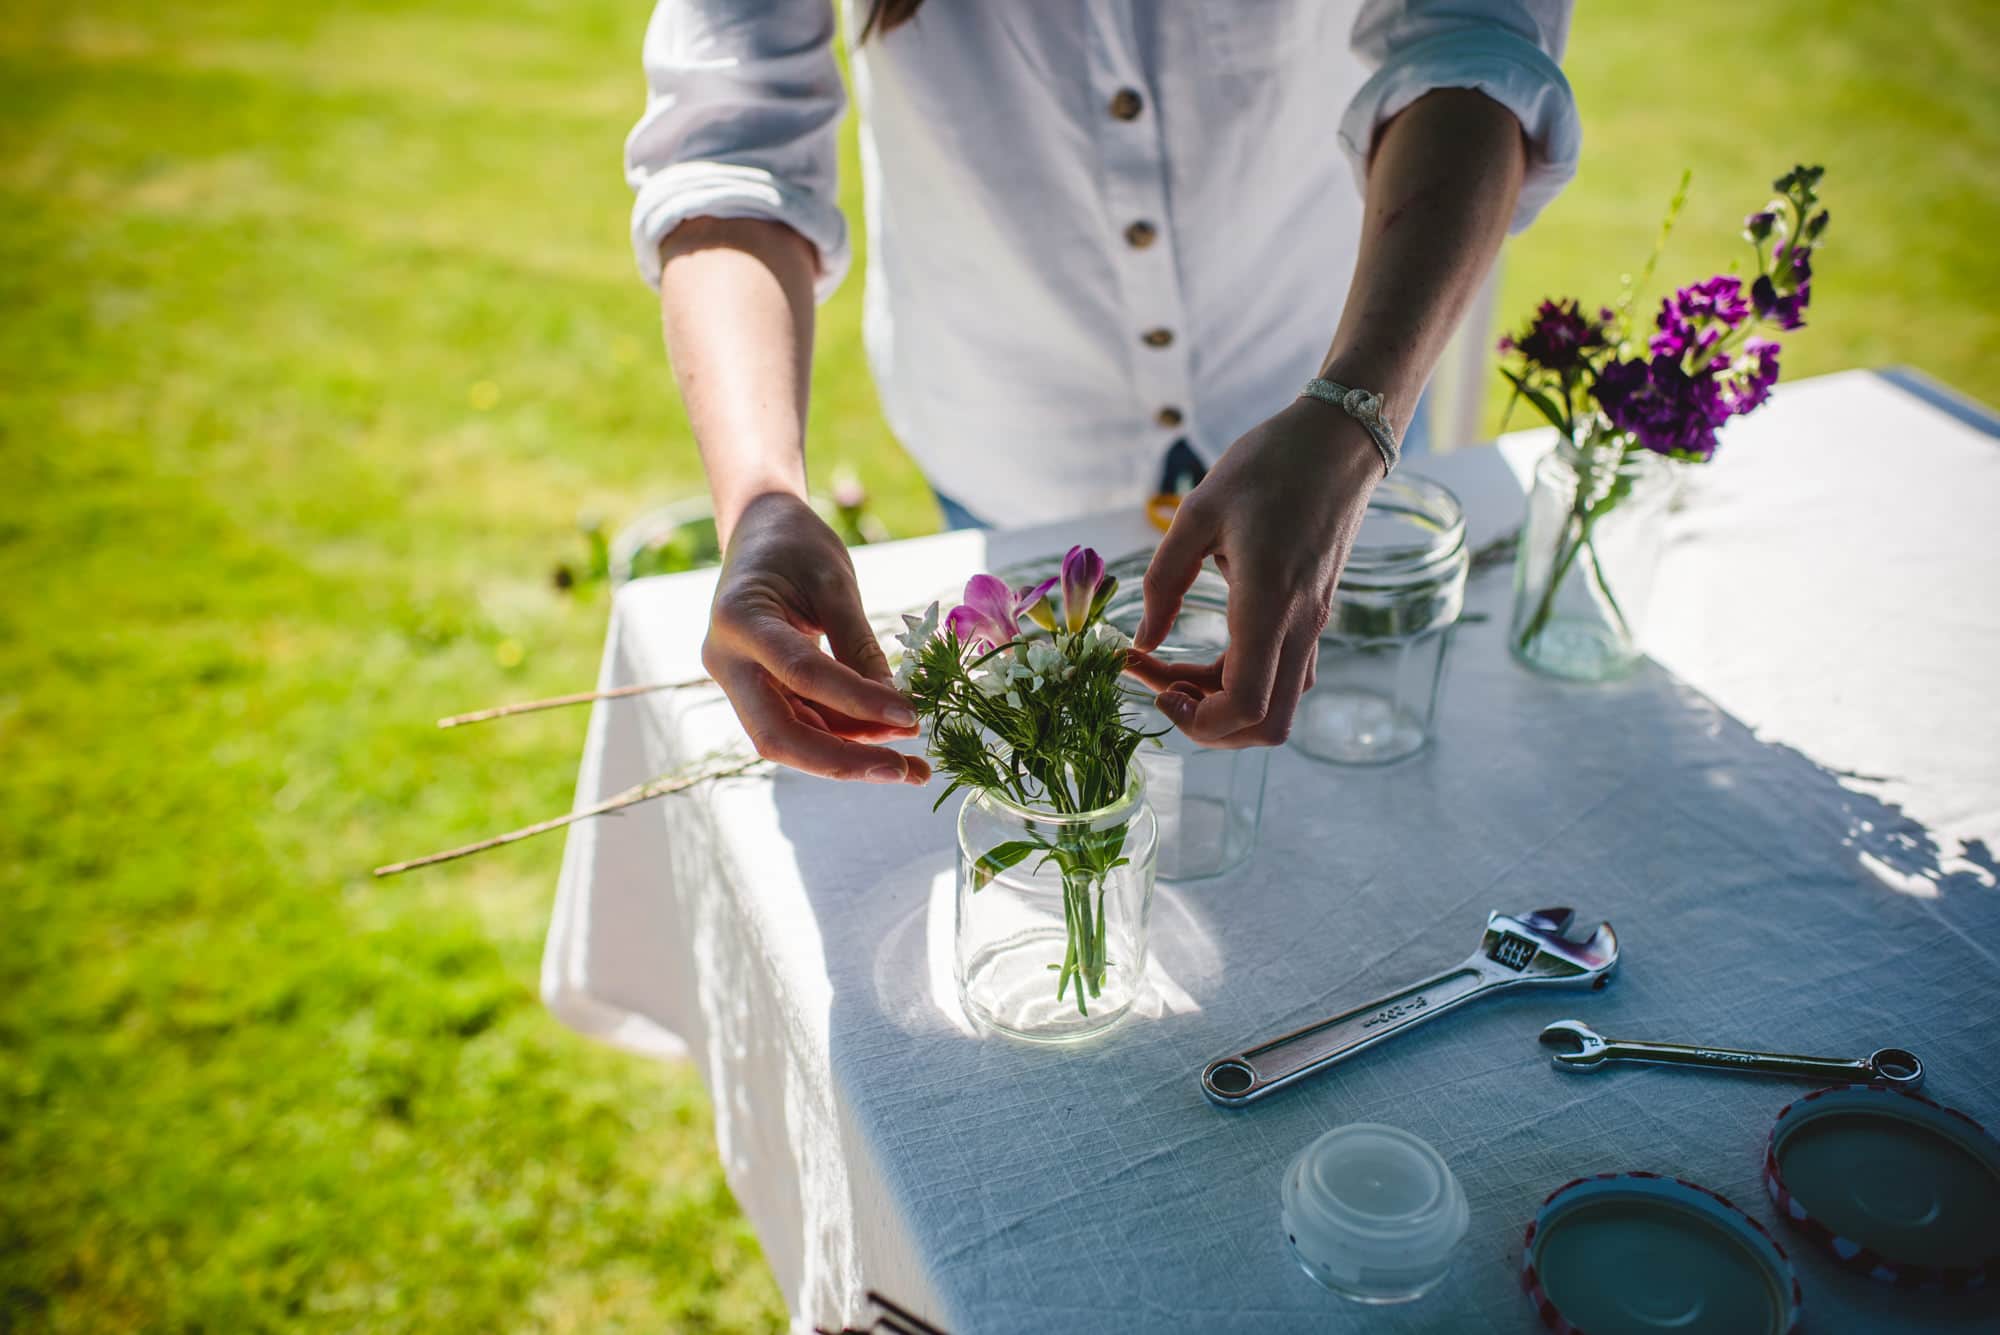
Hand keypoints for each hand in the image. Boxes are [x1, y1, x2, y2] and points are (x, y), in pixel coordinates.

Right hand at [702, 493, 929, 782]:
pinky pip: (801, 723)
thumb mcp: (834, 582)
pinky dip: (845, 736)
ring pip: (792, 738)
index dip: (857, 700)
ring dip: (851, 754)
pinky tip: (888, 739)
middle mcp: (728, 662)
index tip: (910, 715)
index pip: (801, 673)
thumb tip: (898, 710)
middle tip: (902, 770)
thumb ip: (860, 645)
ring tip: (911, 766)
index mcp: (738, 621)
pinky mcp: (759, 691)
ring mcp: (739, 682)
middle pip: (778, 735)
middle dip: (843, 760)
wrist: (759, 531)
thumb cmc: (797, 545)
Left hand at [1130, 397, 1383, 746]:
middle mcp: (1300, 627)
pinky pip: (1282, 676)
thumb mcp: (1197, 513)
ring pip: (1277, 706)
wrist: (1338, 441)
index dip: (1198, 721)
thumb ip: (1163, 583)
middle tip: (1159, 684)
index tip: (1154, 687)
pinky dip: (1240, 682)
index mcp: (1270, 604)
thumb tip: (1142, 642)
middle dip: (1209, 725)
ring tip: (1171, 667)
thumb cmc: (1267, 465)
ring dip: (1221, 704)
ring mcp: (1313, 626)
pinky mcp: (1314, 617)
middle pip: (1267, 726)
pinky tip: (1204, 652)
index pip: (1247, 705)